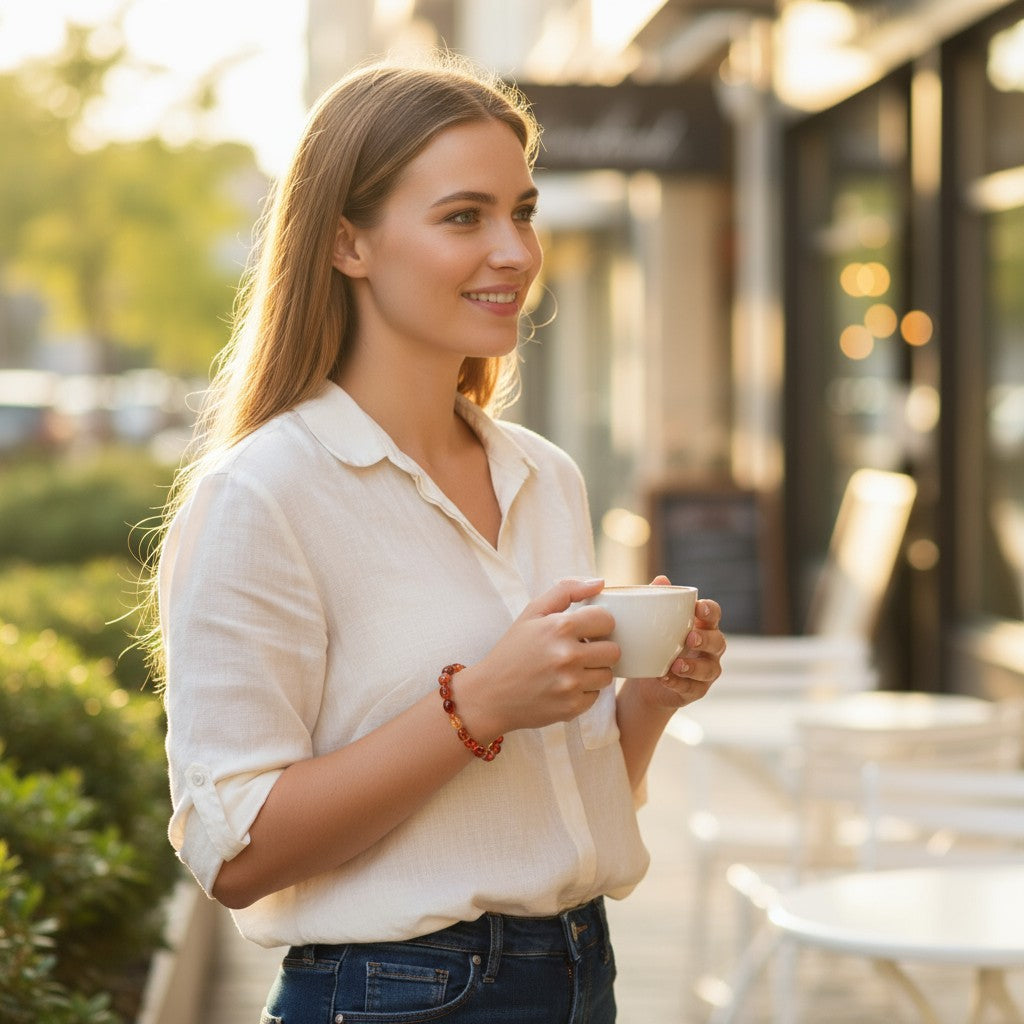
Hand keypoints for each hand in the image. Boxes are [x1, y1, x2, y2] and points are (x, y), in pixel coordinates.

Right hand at [457, 577, 620, 736]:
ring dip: (593, 672)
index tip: (586, 630)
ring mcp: (570, 684)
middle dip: (599, 649)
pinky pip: (596, 696)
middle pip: (613, 650)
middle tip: (580, 651)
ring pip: (608, 675)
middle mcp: (568, 655)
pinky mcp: (571, 708)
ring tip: (571, 670)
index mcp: (559, 627)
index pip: (607, 620)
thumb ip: (566, 590)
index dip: (598, 624)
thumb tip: (601, 582)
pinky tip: (563, 687)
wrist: (490, 695)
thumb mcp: (532, 613)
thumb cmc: (512, 650)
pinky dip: (583, 692)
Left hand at [626, 576, 724, 710]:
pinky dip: (678, 683)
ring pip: (709, 669)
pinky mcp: (696, 690)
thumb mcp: (656, 623)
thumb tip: (661, 580)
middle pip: (718, 642)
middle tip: (690, 638)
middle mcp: (711, 648)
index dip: (710, 610)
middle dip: (706, 639)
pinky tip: (665, 678)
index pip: (714, 614)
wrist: (648, 680)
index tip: (698, 607)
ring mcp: (707, 671)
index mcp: (703, 626)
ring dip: (694, 666)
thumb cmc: (658, 643)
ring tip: (676, 664)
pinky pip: (691, 688)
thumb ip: (659, 600)